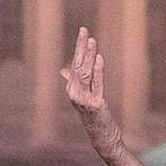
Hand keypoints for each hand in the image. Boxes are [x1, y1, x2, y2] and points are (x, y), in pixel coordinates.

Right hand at [62, 26, 126, 159]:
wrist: (101, 136)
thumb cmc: (94, 115)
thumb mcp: (83, 96)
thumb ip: (73, 81)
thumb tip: (64, 70)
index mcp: (72, 88)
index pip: (75, 63)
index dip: (79, 47)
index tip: (83, 31)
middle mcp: (74, 92)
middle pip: (78, 64)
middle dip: (81, 46)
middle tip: (84, 29)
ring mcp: (84, 99)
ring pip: (86, 72)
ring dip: (89, 55)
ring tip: (93, 41)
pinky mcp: (96, 104)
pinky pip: (97, 84)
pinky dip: (98, 71)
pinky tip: (99, 59)